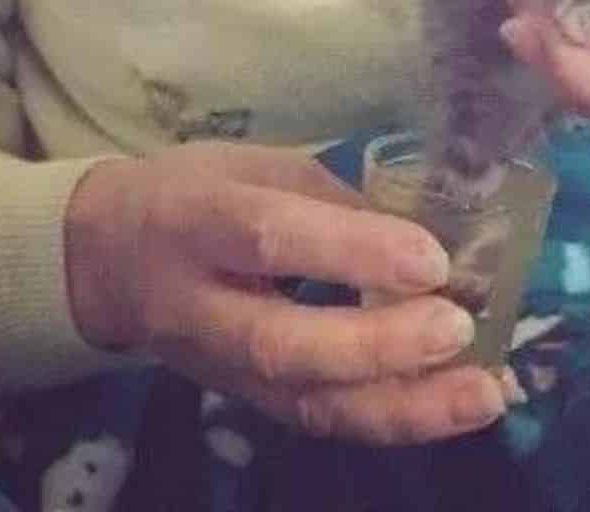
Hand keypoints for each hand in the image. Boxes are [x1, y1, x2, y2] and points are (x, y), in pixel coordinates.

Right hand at [65, 142, 504, 444]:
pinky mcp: (244, 401)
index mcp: (196, 220)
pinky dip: (390, 420)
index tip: (431, 257)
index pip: (272, 240)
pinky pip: (318, 421)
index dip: (350, 251)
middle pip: (284, 343)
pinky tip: (452, 407)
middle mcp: (201, 306)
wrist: (105, 261)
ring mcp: (220, 368)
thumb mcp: (253, 167)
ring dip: (403, 405)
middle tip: (458, 327)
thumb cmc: (192, 193)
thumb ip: (329, 199)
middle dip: (378, 344)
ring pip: (306, 403)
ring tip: (484, 392)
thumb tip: (420, 234)